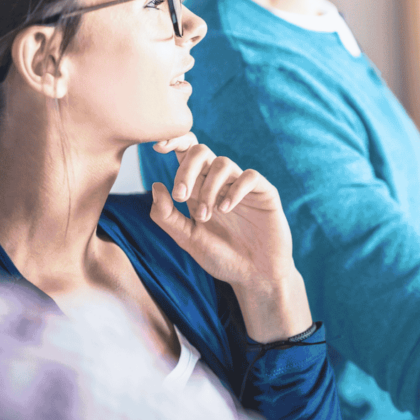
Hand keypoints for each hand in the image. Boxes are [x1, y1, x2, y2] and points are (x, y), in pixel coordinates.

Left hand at [149, 134, 311, 340]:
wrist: (255, 277)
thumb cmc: (222, 258)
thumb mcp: (188, 240)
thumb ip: (167, 217)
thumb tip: (156, 185)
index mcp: (198, 189)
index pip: (186, 154)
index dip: (173, 141)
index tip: (157, 148)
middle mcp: (219, 183)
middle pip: (201, 152)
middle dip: (186, 170)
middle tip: (180, 196)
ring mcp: (242, 187)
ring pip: (223, 163)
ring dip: (208, 188)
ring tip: (206, 216)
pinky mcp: (264, 193)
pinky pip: (249, 176)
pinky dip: (234, 190)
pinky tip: (226, 209)